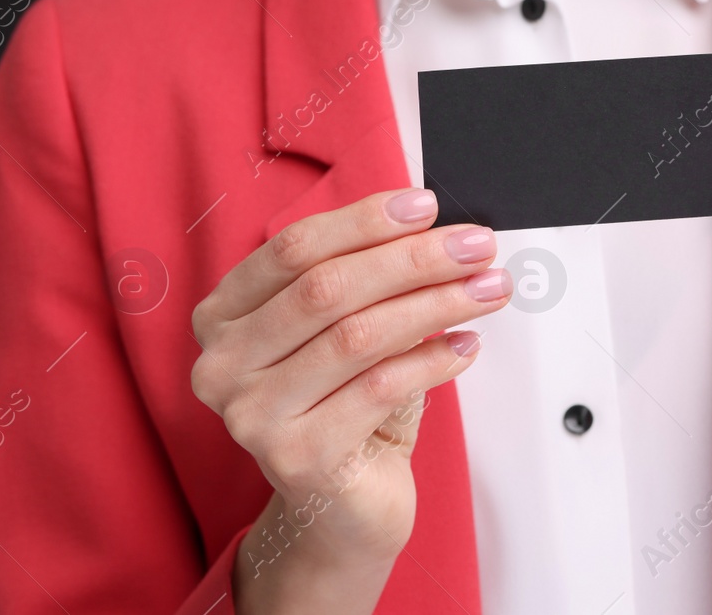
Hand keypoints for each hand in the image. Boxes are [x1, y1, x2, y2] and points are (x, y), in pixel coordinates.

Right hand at [189, 188, 510, 613]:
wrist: (340, 505)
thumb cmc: (344, 403)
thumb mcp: (344, 328)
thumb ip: (367, 277)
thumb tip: (434, 227)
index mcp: (224, 315)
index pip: (294, 248)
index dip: (364, 221)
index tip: (426, 206)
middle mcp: (223, 363)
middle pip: (328, 288)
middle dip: (414, 260)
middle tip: (476, 247)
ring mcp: (252, 414)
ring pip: (358, 336)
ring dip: (437, 304)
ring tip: (488, 289)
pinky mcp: (296, 457)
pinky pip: (380, 388)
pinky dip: (433, 360)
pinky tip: (467, 345)